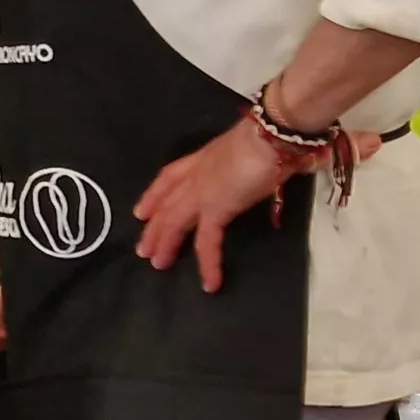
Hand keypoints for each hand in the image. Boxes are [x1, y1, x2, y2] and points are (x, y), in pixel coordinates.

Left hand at [130, 118, 300, 291]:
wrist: (270, 135)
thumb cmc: (269, 138)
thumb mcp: (254, 151)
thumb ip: (256, 164)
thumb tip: (278, 168)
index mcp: (203, 159)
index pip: (170, 177)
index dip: (154, 195)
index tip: (142, 211)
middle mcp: (197, 174)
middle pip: (167, 204)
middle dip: (154, 227)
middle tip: (144, 249)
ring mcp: (202, 192)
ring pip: (174, 222)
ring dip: (166, 244)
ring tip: (158, 264)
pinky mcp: (215, 209)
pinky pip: (206, 242)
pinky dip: (208, 264)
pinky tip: (209, 283)